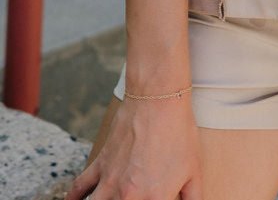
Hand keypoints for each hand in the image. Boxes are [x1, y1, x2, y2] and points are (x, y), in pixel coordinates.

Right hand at [65, 97, 201, 199]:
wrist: (158, 99)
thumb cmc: (179, 133)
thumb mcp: (194, 171)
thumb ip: (193, 199)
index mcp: (154, 199)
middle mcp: (128, 196)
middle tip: (130, 197)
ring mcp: (110, 180)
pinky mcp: (100, 163)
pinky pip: (80, 187)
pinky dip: (73, 198)